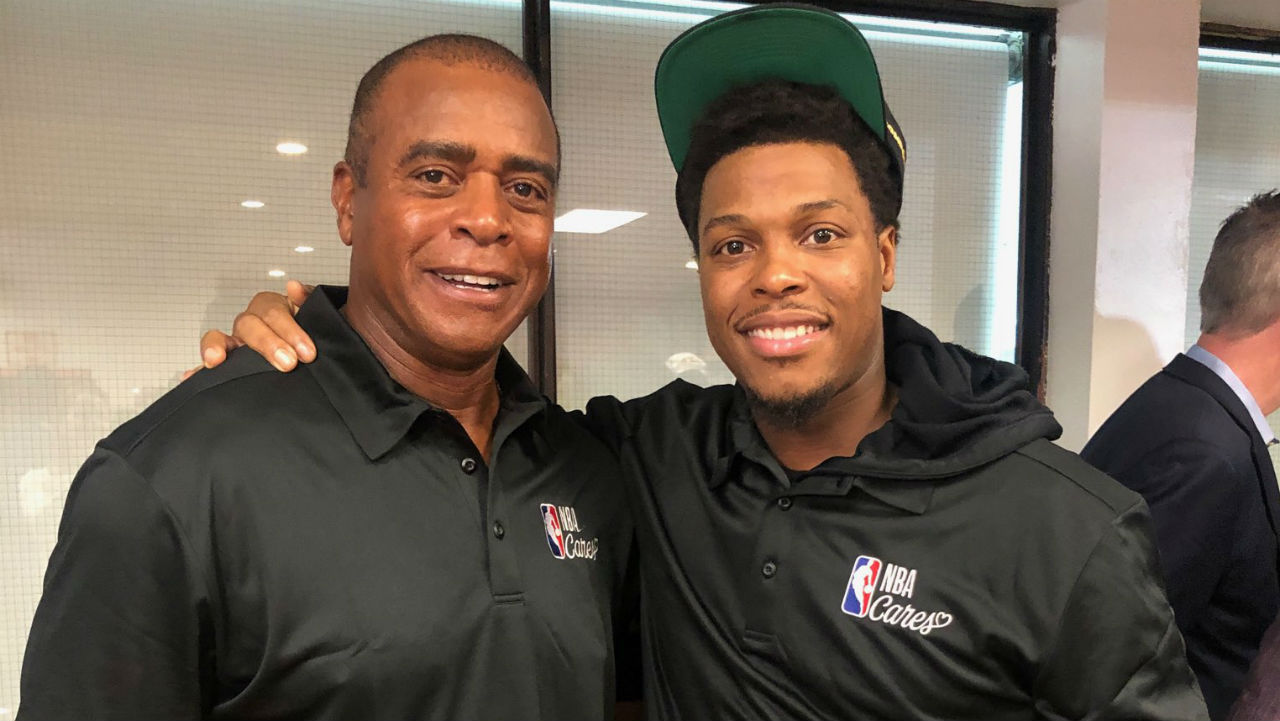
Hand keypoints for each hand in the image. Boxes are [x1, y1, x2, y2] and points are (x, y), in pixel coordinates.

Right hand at [182, 281, 315, 378]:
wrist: (315, 356)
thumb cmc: (314, 333)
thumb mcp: (319, 315)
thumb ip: (310, 299)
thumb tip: (294, 287)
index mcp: (273, 309)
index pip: (273, 312)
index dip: (290, 331)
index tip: (307, 352)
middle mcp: (252, 323)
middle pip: (249, 325)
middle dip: (267, 344)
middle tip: (288, 363)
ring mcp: (238, 343)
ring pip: (221, 339)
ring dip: (216, 347)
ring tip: (215, 359)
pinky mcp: (231, 364)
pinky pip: (210, 364)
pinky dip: (199, 369)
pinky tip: (191, 375)